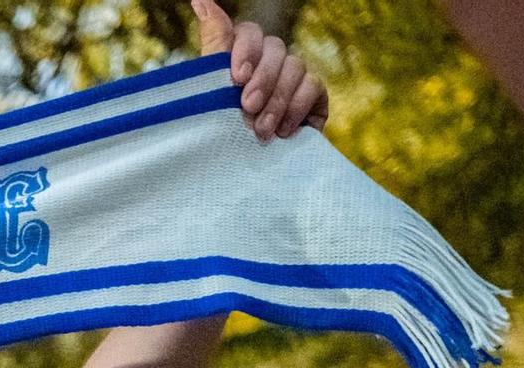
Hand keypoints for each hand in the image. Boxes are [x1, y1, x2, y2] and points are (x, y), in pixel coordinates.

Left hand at [193, 0, 327, 140]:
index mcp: (239, 57)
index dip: (245, 49)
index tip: (236, 78)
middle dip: (261, 80)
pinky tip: (282, 131)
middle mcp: (268, 62)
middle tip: (247, 109)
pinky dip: (296, 108)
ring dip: (277, 100)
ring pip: (295, 67)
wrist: (240, 179)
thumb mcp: (210, 90)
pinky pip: (313, 86)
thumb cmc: (219, 133)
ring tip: (260, 131)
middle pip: (274, 48)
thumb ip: (213, 43)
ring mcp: (293, 77)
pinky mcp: (313, 97)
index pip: (248, 32)